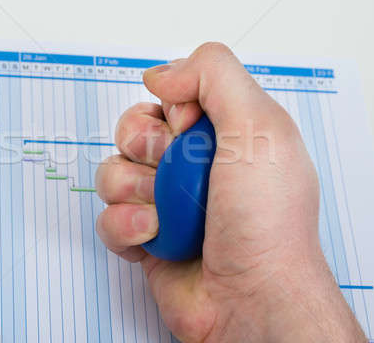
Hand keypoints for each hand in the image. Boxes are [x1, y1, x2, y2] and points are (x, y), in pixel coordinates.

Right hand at [95, 43, 365, 341]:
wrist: (251, 299)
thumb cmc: (266, 222)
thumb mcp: (259, 127)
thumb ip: (214, 75)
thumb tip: (160, 73)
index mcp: (225, 133)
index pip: (172, 94)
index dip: (172, 107)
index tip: (191, 129)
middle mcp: (193, 164)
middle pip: (134, 128)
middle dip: (145, 146)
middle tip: (172, 168)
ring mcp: (167, 200)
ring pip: (113, 169)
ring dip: (132, 189)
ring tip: (164, 211)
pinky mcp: (145, 234)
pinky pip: (107, 214)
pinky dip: (126, 225)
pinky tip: (154, 236)